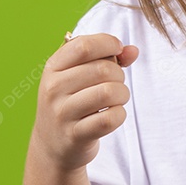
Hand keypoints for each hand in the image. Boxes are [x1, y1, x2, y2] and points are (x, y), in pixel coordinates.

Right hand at [28, 33, 139, 172]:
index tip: (118, 49)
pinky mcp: (74, 136)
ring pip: (108, 92)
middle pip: (102, 69)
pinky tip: (113, 114)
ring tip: (117, 98)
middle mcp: (53, 89)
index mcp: (53, 67)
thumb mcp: (79, 74)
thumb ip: (108, 57)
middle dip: (119, 74)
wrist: (52, 144)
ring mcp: (62, 113)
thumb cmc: (72, 101)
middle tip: (116, 83)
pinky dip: (119, 114)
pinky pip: (109, 119)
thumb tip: (133, 51)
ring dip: (122, 94)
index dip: (108, 43)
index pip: (84, 46)